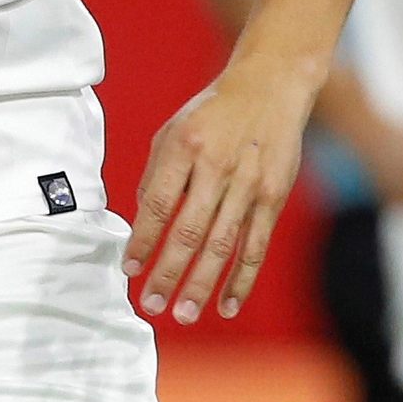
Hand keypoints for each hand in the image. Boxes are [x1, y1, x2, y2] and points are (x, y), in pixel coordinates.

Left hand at [123, 74, 311, 325]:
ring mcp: (249, 186)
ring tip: (182, 313)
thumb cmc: (211, 113)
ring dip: (201, 285)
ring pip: (223, 246)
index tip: (128, 268)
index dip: (142, 239)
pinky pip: (255, 246)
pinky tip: (225, 305)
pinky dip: (240, 278)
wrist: (269, 88)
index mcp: (185, 148)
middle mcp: (218, 168)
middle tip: (151, 304)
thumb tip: (144, 221)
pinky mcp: (273, 198)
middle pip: (190, 231)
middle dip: (168, 272)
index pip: (157, 203)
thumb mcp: (173, 131)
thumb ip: (157, 175)